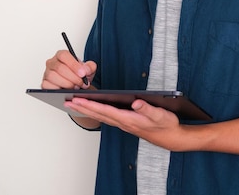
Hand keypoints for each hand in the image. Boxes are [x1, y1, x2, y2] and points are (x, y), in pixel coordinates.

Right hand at [41, 50, 96, 89]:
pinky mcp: (44, 83)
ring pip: (53, 76)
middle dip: (73, 77)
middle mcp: (52, 62)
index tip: (82, 73)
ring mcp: (47, 73)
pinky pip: (48, 86)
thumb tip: (86, 70)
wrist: (77, 86)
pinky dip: (58, 89)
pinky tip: (66, 90)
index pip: (64, 55)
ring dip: (66, 84)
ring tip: (75, 87)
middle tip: (81, 83)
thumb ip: (90, 67)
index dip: (74, 65)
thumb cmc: (80, 75)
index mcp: (62, 55)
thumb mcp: (88, 69)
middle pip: (59, 67)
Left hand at [66, 98, 185, 150]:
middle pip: (99, 114)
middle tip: (67, 102)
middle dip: (82, 108)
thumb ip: (147, 108)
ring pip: (101, 116)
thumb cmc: (166, 125)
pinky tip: (93, 109)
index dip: (90, 105)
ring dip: (87, 110)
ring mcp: (124, 124)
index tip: (77, 100)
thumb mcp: (159, 115)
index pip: (105, 111)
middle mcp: (123, 123)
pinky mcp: (126, 123)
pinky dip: (97, 112)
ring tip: (74, 105)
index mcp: (129, 119)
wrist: (171, 137)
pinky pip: (107, 117)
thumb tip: (135, 102)